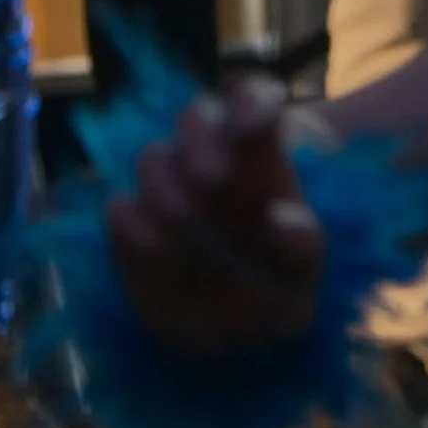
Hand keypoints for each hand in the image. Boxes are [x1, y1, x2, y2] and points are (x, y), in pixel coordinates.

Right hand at [105, 73, 326, 358]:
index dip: (250, 101)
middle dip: (200, 138)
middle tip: (215, 176)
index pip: (252, 98)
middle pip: (195, 116)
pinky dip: (130, 221)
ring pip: (153, 157)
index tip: (256, 124)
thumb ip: (303, 240)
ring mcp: (169, 189)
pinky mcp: (134, 228)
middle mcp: (210, 157)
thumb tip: (283, 215)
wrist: (240, 330)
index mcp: (260, 151)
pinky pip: (121, 210)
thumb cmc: (282, 278)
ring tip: (184, 217)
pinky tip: (152, 242)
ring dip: (164, 181)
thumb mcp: (306, 266)